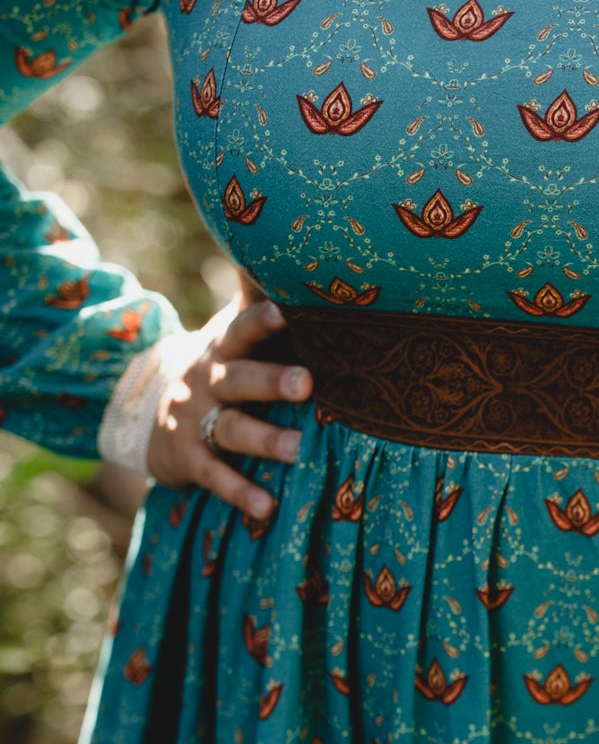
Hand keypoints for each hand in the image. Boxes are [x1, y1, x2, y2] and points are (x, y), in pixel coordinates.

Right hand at [147, 297, 311, 520]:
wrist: (147, 408)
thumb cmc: (217, 364)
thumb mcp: (230, 329)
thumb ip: (256, 292)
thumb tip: (282, 235)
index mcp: (224, 347)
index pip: (244, 327)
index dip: (263, 318)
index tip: (288, 309)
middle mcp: (209, 380)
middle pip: (240, 378)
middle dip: (272, 381)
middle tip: (307, 383)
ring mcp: (196, 420)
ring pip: (231, 429)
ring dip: (264, 439)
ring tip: (298, 449)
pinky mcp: (189, 459)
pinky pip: (216, 476)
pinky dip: (240, 492)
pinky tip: (266, 507)